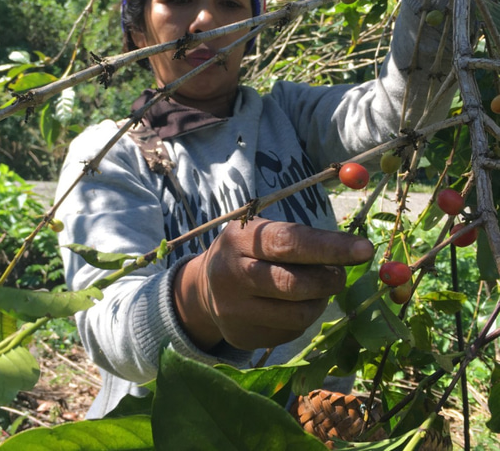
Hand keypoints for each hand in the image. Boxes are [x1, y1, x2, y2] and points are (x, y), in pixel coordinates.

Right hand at [173, 217, 373, 351]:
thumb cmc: (247, 252)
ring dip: (320, 300)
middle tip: (340, 274)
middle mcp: (232, 275)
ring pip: (298, 314)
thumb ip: (298, 239)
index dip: (329, 247)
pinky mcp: (242, 337)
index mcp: (238, 240)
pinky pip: (290, 332)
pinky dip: (304, 317)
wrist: (206, 287)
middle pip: (294, 284)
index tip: (365, 249)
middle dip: (329, 279)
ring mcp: (234, 311)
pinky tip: (295, 304)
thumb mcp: (261, 233)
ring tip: (317, 287)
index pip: (289, 243)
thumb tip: (351, 253)